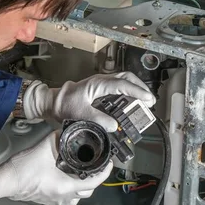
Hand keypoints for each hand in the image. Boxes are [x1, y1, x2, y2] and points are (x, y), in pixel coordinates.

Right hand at [0, 131, 111, 204]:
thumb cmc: (22, 169)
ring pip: (77, 197)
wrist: (6, 180)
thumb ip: (59, 138)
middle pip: (88, 191)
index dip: (104, 172)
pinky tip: (66, 177)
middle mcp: (63, 197)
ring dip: (82, 185)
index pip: (94, 181)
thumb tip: (68, 131)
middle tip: (96, 166)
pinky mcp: (47, 199)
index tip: (109, 163)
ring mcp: (55, 200)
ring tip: (82, 172)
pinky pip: (66, 197)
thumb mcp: (45, 147)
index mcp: (66, 186)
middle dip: (94, 178)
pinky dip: (70, 188)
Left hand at [22, 72, 155, 131]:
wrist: (54, 102)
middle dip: (140, 88)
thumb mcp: (80, 114)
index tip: (148, 99)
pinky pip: (119, 88)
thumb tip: (114, 125)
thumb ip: (97, 119)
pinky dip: (129, 93)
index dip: (136, 91)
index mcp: (98, 84)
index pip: (122, 84)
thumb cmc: (64, 105)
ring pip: (124, 81)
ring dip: (136, 90)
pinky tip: (133, 104)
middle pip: (127, 78)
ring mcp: (102, 84)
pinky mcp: (102, 90)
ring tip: (145, 102)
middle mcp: (102, 81)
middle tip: (150, 101)